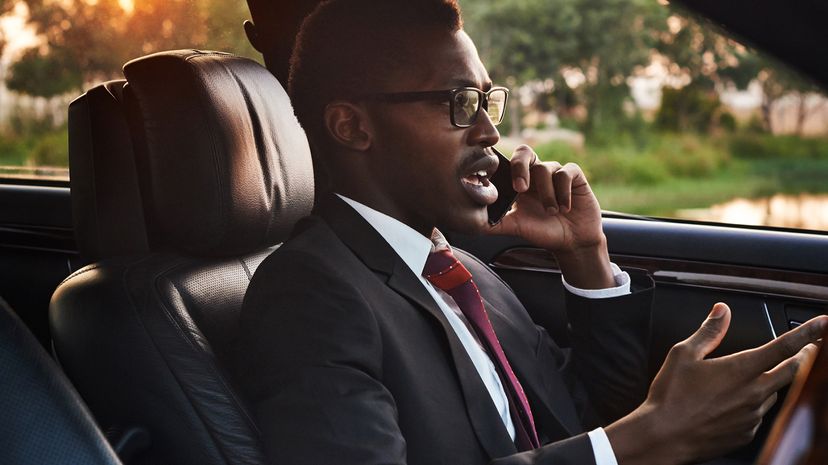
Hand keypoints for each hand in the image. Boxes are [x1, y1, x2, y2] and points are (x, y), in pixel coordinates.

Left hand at [487, 145, 613, 287]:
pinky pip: (566, 172)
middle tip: (520, 188)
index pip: (507, 162)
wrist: (572, 241)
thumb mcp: (516, 227)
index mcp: (519, 182)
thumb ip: (495, 222)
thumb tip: (472, 222)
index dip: (501, 165)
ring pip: (545, 168)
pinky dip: (563, 191)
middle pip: (524, 152)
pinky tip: (565, 208)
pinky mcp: (574, 176)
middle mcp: (535, 173)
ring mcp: (555, 172)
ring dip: (547, 193)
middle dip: (520, 167)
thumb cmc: (543, 231)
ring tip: (551, 211)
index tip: (496, 181)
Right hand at [606, 303, 826, 464]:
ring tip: (755, 378)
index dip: (808, 332)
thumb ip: (708, 332)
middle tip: (810, 347)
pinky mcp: (746, 434)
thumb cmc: (671, 397)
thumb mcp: (683, 354)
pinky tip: (733, 403)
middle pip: (793, 371)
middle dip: (804, 356)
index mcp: (741, 369)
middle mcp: (754, 393)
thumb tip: (722, 312)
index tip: (823, 324)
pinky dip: (753, 405)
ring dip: (772, 382)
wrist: (664, 437)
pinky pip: (758, 415)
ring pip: (773, 393)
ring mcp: (752, 416)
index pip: (784, 346)